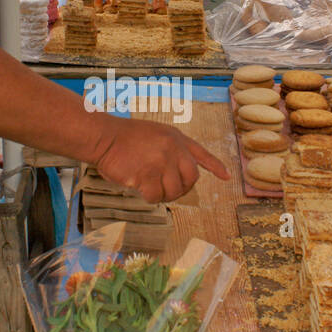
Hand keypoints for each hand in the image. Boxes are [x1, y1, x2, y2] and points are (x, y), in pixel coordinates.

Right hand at [89, 116, 228, 203]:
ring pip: (174, 191)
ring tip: (150, 187)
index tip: (226, 176)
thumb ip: (171, 150)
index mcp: (176, 138)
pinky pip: (155, 196)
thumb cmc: (125, 138)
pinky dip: (148, 196)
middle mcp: (173, 149)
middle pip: (191, 179)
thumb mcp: (156, 134)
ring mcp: (161, 162)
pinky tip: (139, 187)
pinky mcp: (148, 175)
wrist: (105, 137)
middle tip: (167, 190)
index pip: (201, 154)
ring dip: (163, 194)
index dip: (215, 166)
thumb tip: (180, 175)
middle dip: (182, 189)